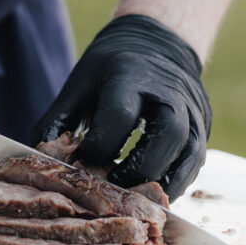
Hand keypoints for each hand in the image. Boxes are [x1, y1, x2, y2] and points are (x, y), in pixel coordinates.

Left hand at [31, 14, 210, 199]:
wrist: (156, 44)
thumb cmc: (110, 70)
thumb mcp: (79, 84)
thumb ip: (58, 123)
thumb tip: (42, 163)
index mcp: (131, 74)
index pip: (121, 115)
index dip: (100, 147)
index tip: (83, 164)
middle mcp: (169, 90)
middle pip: (167, 134)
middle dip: (137, 171)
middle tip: (113, 189)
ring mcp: (192, 109)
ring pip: (189, 154)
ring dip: (160, 185)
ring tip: (133, 200)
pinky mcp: (203, 126)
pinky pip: (195, 163)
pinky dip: (174, 184)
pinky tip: (151, 194)